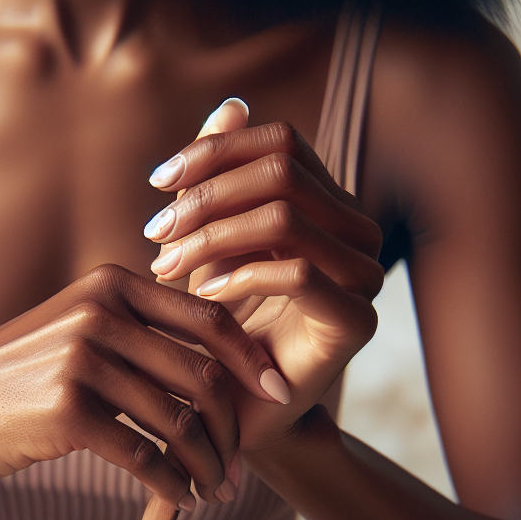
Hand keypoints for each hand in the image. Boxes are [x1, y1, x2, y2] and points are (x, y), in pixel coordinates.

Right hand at [0, 265, 288, 506]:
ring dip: (208, 465)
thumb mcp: (76, 329)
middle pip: (203, 375)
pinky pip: (145, 454)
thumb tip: (213, 360)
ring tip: (216, 491)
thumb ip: (137, 330)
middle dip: (232, 430)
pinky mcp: (67, 410)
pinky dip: (172, 484)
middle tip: (241, 467)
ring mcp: (83, 358)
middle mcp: (102, 313)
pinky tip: (180, 501)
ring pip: (179, 420)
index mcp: (113, 284)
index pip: (209, 318)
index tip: (276, 394)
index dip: (252, 360)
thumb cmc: (15, 378)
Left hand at [145, 108, 383, 453]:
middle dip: (206, 195)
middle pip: (282, 172)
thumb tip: (229, 104)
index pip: (280, 144)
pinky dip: (239, 275)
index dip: (216, 152)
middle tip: (156, 231)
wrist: (237, 415)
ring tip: (166, 265)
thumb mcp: (208, 248)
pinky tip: (201, 294)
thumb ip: (219, 183)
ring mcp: (364, 276)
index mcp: (328, 205)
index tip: (159, 184)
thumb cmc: (218, 333)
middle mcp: (356, 233)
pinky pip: (297, 272)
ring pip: (285, 217)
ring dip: (212, 236)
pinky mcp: (356, 321)